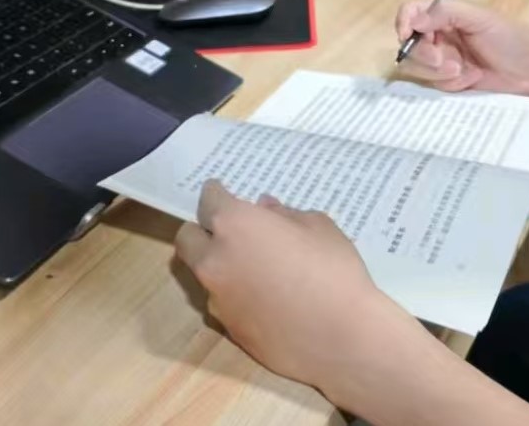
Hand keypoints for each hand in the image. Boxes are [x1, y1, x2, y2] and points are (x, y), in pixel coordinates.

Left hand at [174, 182, 414, 403]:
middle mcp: (215, 260)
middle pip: (187, 238)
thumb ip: (285, 215)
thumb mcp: (318, 227)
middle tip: (231, 229)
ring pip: (203, 273)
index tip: (223, 191)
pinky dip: (236, 293)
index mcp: (235, 225)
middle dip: (202, 229)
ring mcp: (218, 299)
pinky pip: (223, 301)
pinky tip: (267, 298)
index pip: (208, 200)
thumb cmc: (334, 270)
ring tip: (256, 267)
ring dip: (220, 263)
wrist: (341, 338)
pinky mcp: (229, 329)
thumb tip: (266, 210)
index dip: (216, 193)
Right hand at [394, 0, 528, 94]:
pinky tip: (471, 80)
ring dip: (438, 71)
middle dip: (424, 54)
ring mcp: (442, 61)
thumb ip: (446, 12)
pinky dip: (450, 84)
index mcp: (444, 15)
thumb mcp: (480, 17)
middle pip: (409, 44)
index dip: (403, 23)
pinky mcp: (449, 82)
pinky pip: (433, 85)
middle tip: (445, 59)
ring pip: (417, 67)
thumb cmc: (511, 38)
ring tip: (464, 71)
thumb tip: (414, 20)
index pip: (411, 13)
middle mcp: (439, 36)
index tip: (407, 35)